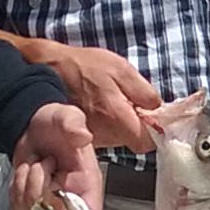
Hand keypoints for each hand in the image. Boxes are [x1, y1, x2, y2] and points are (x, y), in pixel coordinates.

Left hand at [9, 104, 101, 209]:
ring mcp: (49, 200)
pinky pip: (18, 206)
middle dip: (42, 186)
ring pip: (33, 209)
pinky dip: (16, 186)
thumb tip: (83, 136)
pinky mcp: (30, 200)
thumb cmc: (56, 122)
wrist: (32, 123)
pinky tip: (26, 169)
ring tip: (37, 161)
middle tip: (46, 162)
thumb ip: (75, 125)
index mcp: (87, 183)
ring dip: (27, 181)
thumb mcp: (68, 116)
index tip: (60, 207)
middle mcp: (70, 197)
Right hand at [28, 39, 161, 153]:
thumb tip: (159, 109)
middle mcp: (104, 134)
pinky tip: (102, 105)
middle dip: (138, 124)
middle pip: (134, 141)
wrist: (50, 69)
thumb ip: (144, 92)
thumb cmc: (85, 67)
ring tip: (114, 100)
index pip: (146, 143)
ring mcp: (92, 136)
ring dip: (123, 123)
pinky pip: (106, 134)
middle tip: (132, 102)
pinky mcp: (82, 135)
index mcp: (116, 117)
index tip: (155, 118)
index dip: (155, 132)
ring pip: (120, 138)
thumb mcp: (121, 69)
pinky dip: (109, 123)